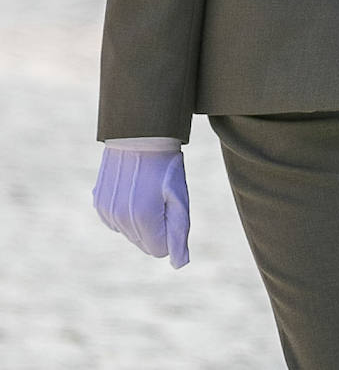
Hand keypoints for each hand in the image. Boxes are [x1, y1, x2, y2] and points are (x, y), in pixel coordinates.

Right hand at [93, 146, 189, 267]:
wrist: (139, 135)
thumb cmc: (165, 165)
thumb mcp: (179, 196)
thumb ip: (179, 233)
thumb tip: (178, 264)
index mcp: (144, 218)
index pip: (159, 250)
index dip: (169, 231)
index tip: (170, 206)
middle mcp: (121, 219)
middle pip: (143, 244)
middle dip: (155, 227)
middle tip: (159, 195)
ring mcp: (107, 211)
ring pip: (129, 234)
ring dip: (140, 220)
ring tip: (145, 190)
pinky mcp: (99, 204)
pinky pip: (116, 222)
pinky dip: (125, 213)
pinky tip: (132, 191)